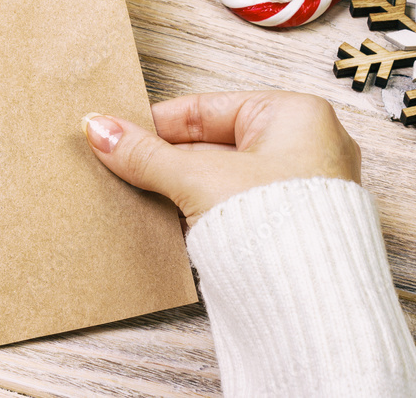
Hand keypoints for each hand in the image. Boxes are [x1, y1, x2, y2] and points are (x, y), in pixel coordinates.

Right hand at [82, 91, 360, 225]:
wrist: (314, 308)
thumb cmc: (284, 230)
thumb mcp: (198, 179)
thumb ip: (145, 155)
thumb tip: (102, 131)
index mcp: (295, 115)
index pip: (206, 108)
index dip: (156, 123)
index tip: (118, 133)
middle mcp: (303, 147)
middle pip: (209, 144)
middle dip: (162, 158)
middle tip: (118, 162)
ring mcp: (296, 190)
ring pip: (217, 178)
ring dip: (176, 186)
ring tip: (136, 190)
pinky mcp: (285, 227)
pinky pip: (229, 206)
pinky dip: (196, 210)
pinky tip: (163, 216)